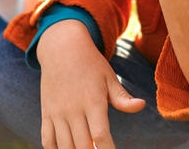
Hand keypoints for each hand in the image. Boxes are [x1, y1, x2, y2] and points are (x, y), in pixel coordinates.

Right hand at [37, 20, 144, 148]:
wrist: (61, 48)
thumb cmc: (90, 64)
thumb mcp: (109, 77)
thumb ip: (122, 97)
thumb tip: (142, 105)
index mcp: (93, 101)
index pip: (101, 135)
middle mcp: (74, 109)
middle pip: (82, 145)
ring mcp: (57, 112)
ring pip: (64, 146)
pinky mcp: (47, 113)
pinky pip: (47, 140)